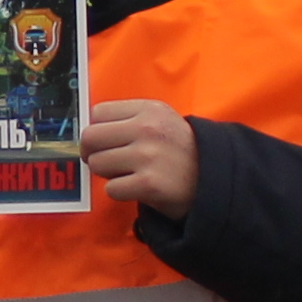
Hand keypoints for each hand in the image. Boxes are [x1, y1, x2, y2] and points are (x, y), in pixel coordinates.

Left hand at [83, 97, 197, 218]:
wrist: (214, 180)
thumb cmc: (180, 152)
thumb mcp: (161, 121)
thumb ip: (127, 120)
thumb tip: (87, 133)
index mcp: (149, 109)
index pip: (98, 113)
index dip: (97, 130)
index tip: (105, 142)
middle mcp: (148, 128)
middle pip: (90, 138)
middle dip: (93, 153)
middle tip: (106, 162)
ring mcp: (148, 156)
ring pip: (98, 164)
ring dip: (108, 174)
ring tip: (130, 174)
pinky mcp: (149, 184)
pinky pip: (111, 189)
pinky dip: (120, 193)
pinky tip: (138, 188)